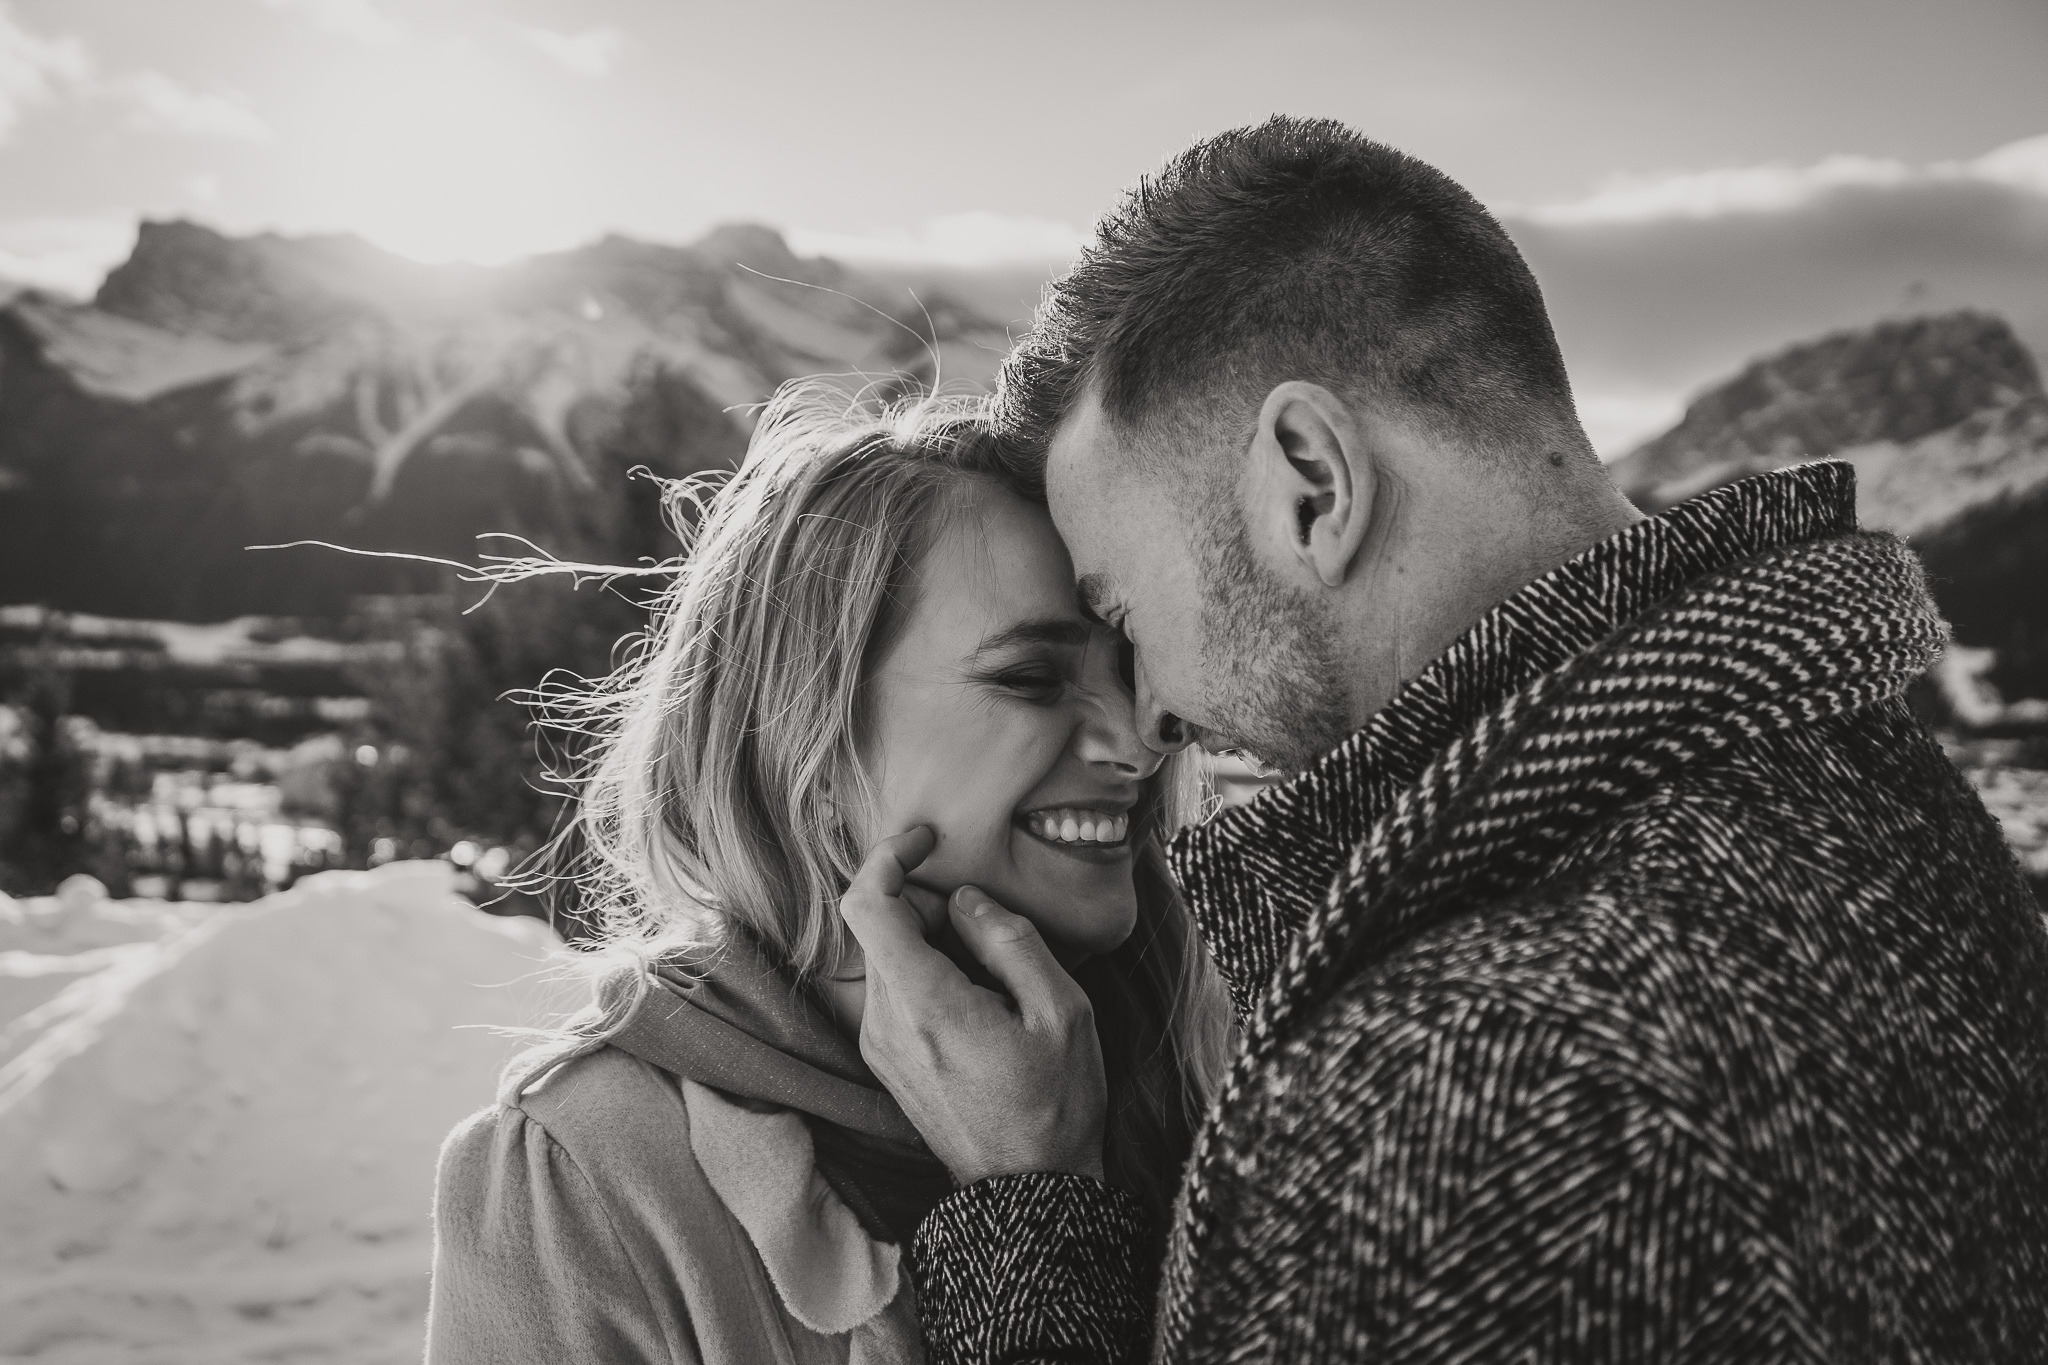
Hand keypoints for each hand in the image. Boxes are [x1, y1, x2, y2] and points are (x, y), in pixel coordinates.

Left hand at [839, 827, 1106, 1185]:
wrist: (1028, 1193)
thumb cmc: (1056, 1105)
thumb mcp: (1062, 1012)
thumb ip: (1010, 941)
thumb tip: (966, 901)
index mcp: (924, 1005)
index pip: (866, 905)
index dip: (890, 857)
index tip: (930, 841)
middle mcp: (885, 1024)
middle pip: (876, 925)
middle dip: (924, 899)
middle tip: (987, 914)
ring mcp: (879, 1046)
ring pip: (883, 956)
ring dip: (927, 936)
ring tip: (992, 961)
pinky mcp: (887, 1060)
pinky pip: (892, 989)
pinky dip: (925, 968)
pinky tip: (978, 992)